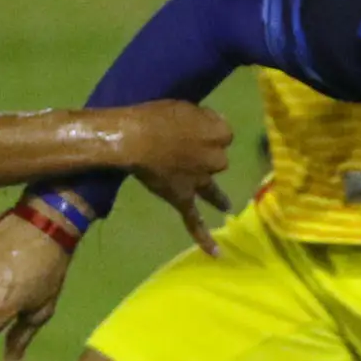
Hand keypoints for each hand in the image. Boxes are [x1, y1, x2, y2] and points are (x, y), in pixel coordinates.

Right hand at [107, 100, 233, 254]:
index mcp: (220, 133)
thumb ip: (200, 119)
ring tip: (225, 206)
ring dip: (216, 194)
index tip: (192, 129)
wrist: (134, 138)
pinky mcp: (183, 198)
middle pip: (217, 159)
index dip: (207, 132)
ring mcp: (201, 181)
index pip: (223, 133)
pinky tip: (216, 254)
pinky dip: (205, 238)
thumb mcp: (184, 106)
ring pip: (212, 188)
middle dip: (203, 156)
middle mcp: (217, 158)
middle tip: (180, 149)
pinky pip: (195, 221)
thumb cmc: (155, 116)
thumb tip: (205, 126)